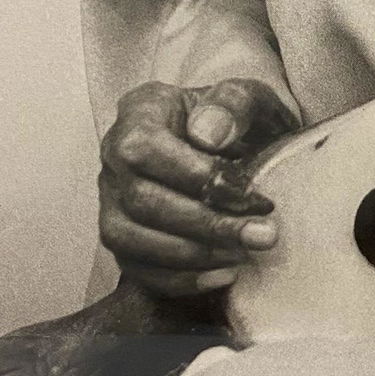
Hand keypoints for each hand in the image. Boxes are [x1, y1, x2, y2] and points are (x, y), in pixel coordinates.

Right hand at [98, 78, 298, 297]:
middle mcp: (114, 157)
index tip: (247, 192)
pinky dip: (178, 278)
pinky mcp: (122, 238)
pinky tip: (222, 275)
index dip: (193, 175)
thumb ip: (233, 103)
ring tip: (244, 253)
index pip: (145, 148)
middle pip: (141, 201)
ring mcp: (111, 200)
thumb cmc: (240, 117)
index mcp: (141, 111)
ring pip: (130, 240)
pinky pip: (135, 268)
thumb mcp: (249, 97)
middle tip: (261, 234)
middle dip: (205, 224)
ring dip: (192, 254)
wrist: (241, 143)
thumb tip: (209, 133)